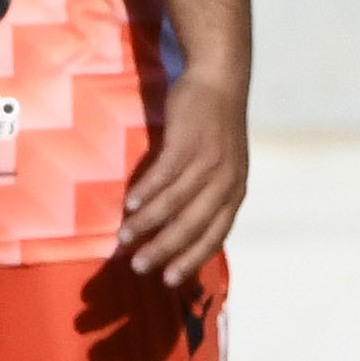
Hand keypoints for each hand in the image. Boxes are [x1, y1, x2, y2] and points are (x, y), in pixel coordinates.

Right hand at [117, 75, 250, 288]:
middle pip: (192, 225)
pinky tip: (128, 204)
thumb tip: (181, 230)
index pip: (215, 236)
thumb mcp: (224, 166)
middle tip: (139, 266)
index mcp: (235, 192)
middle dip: (164, 249)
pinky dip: (144, 192)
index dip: (191, 259)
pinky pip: (163, 174)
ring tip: (123, 237)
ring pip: (173, 202)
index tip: (168, 280)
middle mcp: (226, 181)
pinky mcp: (187, 142)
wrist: (219, 80)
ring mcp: (208, 161)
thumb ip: (208, 196)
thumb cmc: (215, 128)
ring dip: (146, 223)